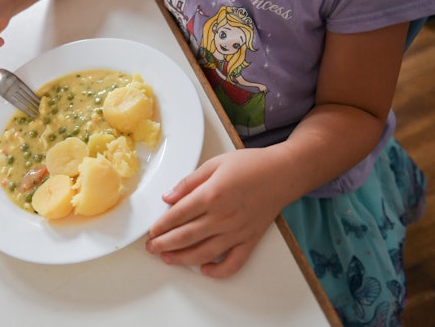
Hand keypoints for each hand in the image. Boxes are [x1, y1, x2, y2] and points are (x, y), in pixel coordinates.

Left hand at [146, 148, 285, 277]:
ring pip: (204, 253)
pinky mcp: (250, 239)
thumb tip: (168, 197)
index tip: (151, 231)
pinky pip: (233, 262)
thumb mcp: (215, 164)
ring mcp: (237, 231)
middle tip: (151, 248)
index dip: (161, 225)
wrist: (284, 173)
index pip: (178, 215)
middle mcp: (223, 216)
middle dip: (164, 244)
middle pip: (186, 236)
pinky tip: (204, 270)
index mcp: (212, 195)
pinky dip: (218, 271)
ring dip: (182, 259)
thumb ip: (189, 182)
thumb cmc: (251, 165)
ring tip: (167, 258)